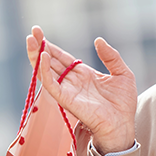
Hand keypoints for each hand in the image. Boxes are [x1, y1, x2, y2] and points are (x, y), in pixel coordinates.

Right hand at [26, 26, 137, 153]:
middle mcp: (72, 81)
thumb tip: (98, 40)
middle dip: (39, 46)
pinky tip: (43, 57)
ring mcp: (67, 90)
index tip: (40, 32)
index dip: (51, 46)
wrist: (123, 124)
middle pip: (50, 62)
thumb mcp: (122, 73)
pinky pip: (51, 84)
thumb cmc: (124, 103)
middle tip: (32, 31)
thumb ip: (111, 56)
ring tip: (31, 40)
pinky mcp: (66, 99)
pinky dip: (45, 71)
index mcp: (83, 74)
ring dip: (37, 56)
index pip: (62, 57)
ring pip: (46, 71)